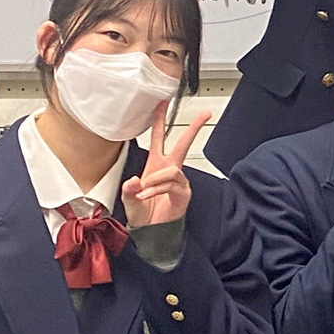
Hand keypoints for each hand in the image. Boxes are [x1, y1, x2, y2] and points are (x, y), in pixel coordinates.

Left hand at [122, 104, 210, 227]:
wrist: (151, 231)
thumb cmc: (143, 213)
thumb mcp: (128, 198)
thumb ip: (128, 189)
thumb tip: (136, 180)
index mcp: (155, 164)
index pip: (159, 137)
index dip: (160, 119)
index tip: (163, 102)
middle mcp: (168, 169)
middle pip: (184, 143)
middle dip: (194, 128)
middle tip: (205, 114)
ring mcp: (177, 180)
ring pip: (171, 169)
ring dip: (155, 179)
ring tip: (144, 191)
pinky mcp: (183, 192)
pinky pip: (171, 183)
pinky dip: (156, 189)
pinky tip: (147, 195)